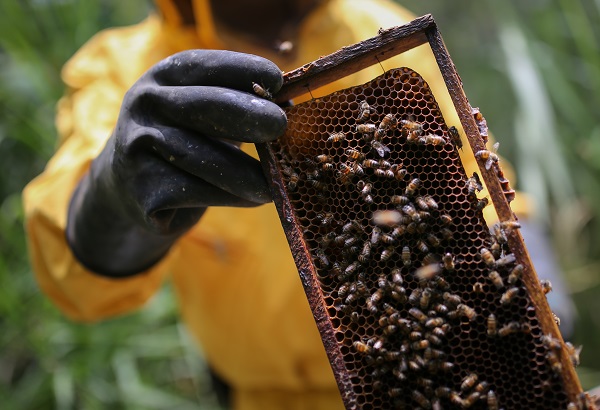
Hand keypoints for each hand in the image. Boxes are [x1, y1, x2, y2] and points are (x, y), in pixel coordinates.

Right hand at [66, 50, 286, 276]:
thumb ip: (236, 104)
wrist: (127, 186)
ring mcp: (138, 146)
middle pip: (206, 106)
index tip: (279, 81)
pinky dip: (233, 197)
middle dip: (250, 115)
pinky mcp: (142, 189)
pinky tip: (252, 199)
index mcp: (163, 77)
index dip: (245, 69)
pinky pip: (198, 192)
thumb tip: (289, 105)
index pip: (206, 65)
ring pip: (206, 159)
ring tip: (276, 182)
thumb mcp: (199, 113)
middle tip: (281, 125)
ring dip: (249, 173)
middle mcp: (145, 105)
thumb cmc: (182, 141)